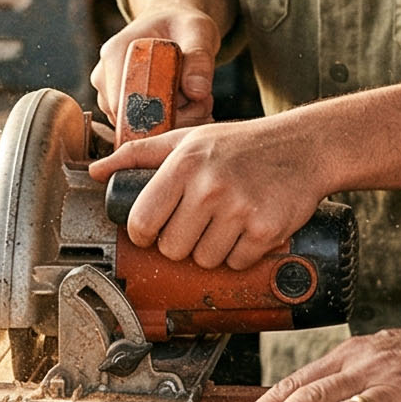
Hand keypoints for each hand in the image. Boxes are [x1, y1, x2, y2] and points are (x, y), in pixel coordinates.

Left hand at [88, 118, 319, 268]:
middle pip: (172, 248)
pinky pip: (237, 263)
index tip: (156, 230)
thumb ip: (138, 154)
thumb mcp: (187, 138)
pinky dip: (241, 255)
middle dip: (182, 243)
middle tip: (198, 223)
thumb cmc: (240, 144)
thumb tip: (95, 172)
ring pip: (204, 261)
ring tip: (225, 224)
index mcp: (183, 163)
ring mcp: (239, 209)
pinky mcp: (266, 229)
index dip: (145, 233)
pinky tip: (247, 230)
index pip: (142, 221)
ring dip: (212, 251)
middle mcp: (209, 186)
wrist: (305, 145)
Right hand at [91, 8, 222, 128]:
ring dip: (176, 122)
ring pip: (141, 130)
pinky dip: (172, 124)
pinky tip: (190, 106)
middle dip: (175, 119)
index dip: (159, 113)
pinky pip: (145, 130)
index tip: (195, 101)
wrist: (172, 27)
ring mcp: (109, 96)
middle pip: (132, 121)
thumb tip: (197, 92)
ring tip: (199, 99)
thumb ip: (200, 58)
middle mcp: (105, 77)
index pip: (123, 101)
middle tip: (205, 101)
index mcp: (115, 53)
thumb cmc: (183, 25)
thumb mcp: (198, 32)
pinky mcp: (120, 110)